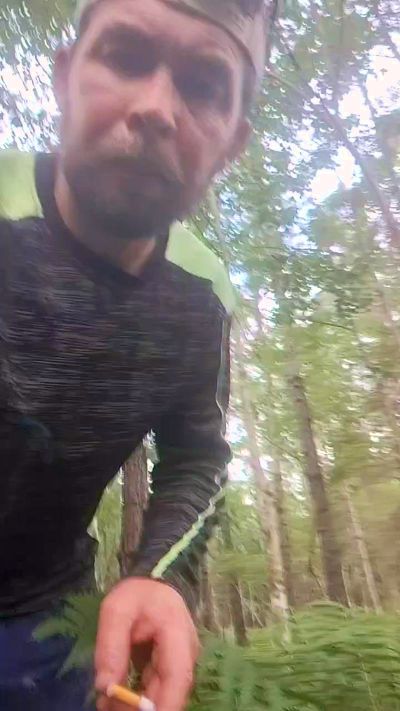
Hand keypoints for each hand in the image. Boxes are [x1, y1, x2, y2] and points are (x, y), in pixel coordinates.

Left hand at [95, 578, 199, 710]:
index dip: (166, 705)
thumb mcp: (116, 610)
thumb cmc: (137, 594)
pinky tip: (113, 698)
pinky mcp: (170, 670)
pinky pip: (154, 692)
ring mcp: (179, 663)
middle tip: (109, 706)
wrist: (153, 583)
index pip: (178, 676)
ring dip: (135, 705)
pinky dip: (135, 699)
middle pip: (170, 693)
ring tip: (106, 701)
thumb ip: (111, 645)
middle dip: (141, 708)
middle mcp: (185, 654)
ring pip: (161, 696)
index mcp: (177, 634)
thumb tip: (105, 687)